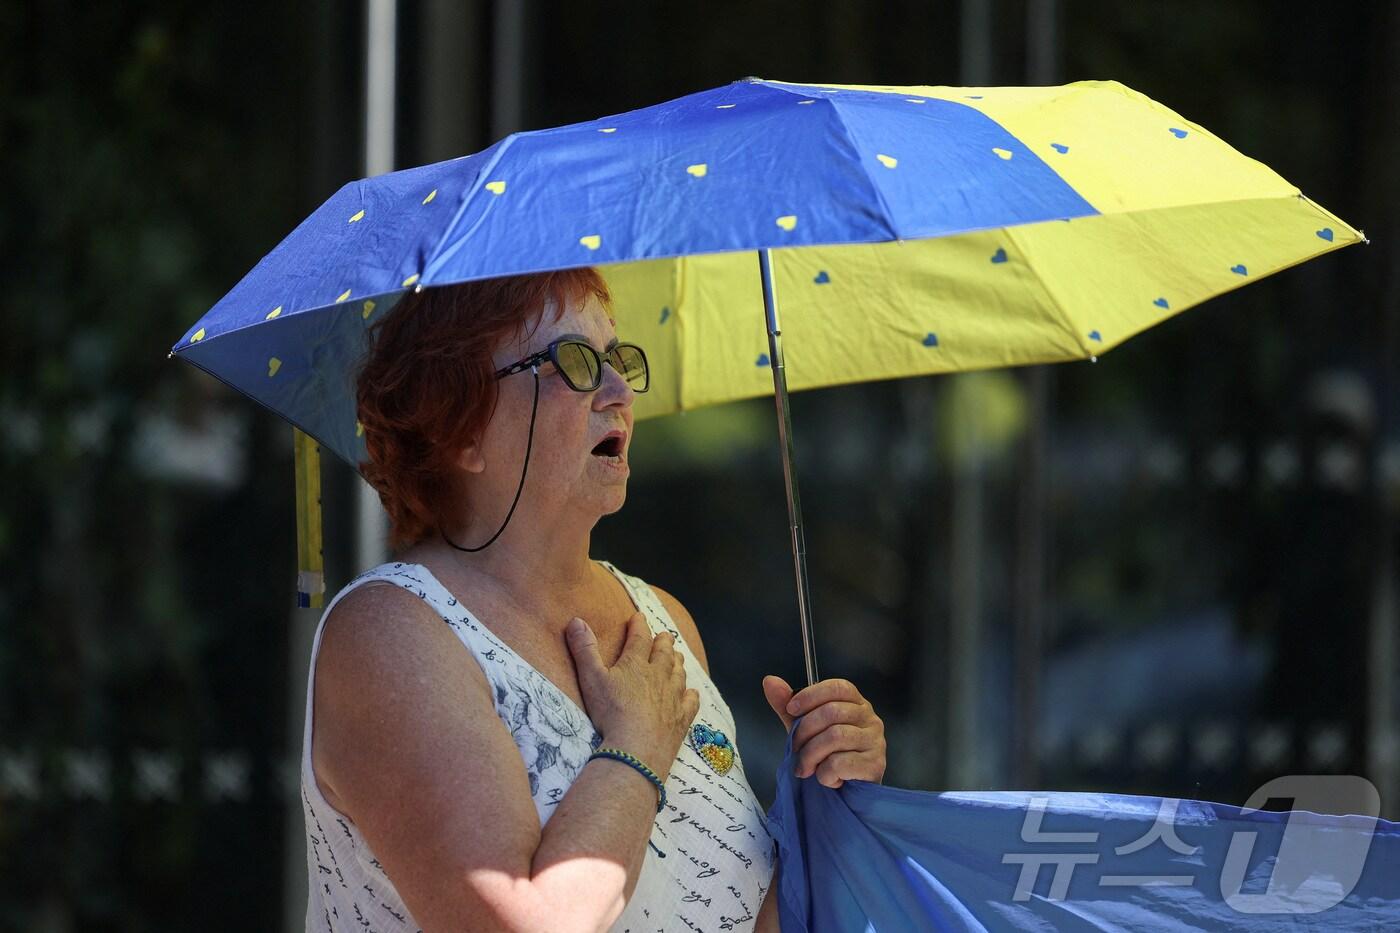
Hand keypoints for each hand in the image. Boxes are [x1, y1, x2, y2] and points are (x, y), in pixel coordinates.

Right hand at [568, 612, 698, 779]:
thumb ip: (584, 650)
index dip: (639, 626)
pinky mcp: (681, 719)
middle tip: (666, 635)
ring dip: (678, 663)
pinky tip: (691, 693)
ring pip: (679, 674)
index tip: (639, 617)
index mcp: (636, 665)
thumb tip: (576, 621)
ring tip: (678, 657)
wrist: (636, 750)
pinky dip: (691, 695)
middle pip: (664, 654)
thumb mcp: (591, 679)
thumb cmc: (611, 713)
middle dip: (664, 642)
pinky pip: (690, 702)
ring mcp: (673, 698)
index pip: (639, 638)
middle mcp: (659, 677)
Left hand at [762, 675, 885, 788]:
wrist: (846, 793)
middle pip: (832, 712)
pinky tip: (827, 779)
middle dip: (804, 732)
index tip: (791, 709)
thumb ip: (787, 706)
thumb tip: (770, 681)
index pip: (837, 687)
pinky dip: (825, 774)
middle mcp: (870, 719)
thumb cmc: (827, 755)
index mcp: (855, 703)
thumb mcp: (804, 728)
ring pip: (835, 737)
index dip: (811, 695)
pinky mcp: (874, 764)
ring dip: (811, 755)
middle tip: (795, 749)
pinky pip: (840, 763)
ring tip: (806, 768)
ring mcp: (875, 741)